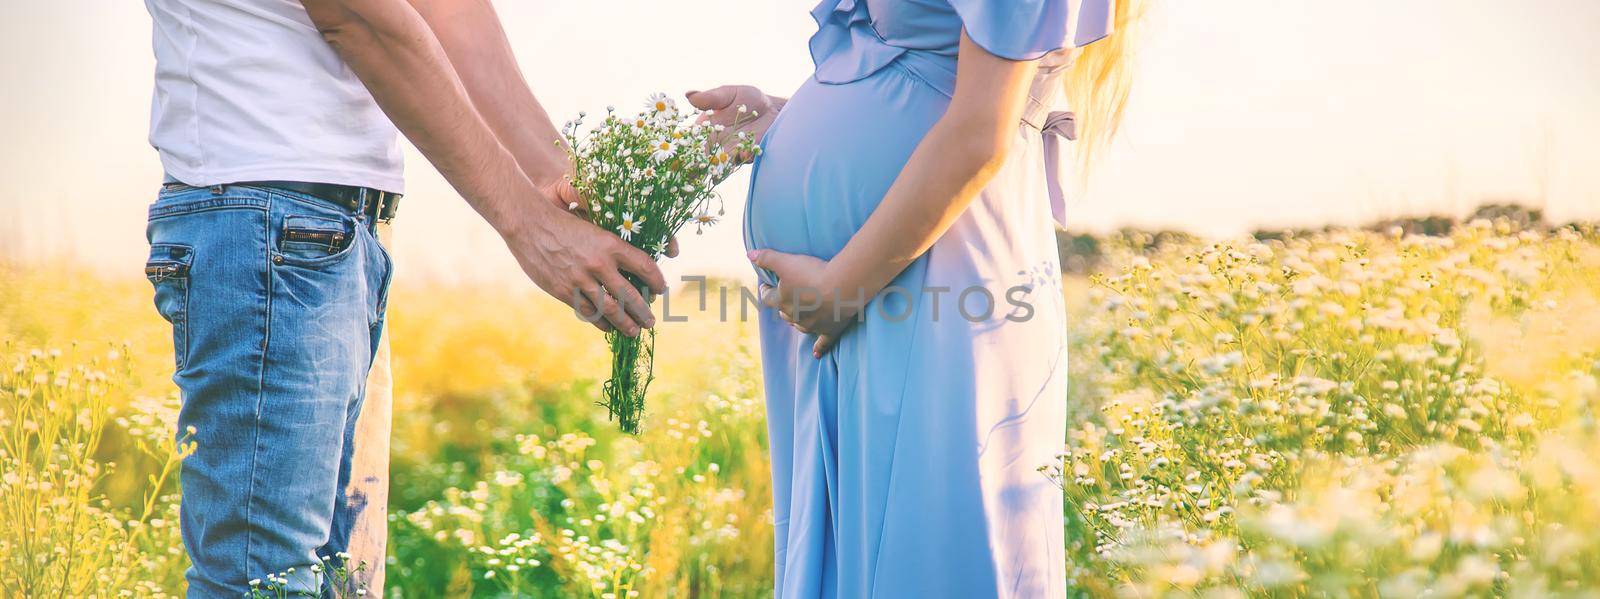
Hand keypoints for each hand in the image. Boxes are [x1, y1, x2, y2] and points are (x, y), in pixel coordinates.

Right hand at [503, 179, 666, 335]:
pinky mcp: (564, 291)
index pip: (645, 266)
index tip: (660, 290)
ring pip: (610, 309)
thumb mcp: (594, 229)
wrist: (529, 224)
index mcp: (611, 244)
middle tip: (650, 322)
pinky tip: (608, 327)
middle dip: (643, 312)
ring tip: (634, 331)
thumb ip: (611, 249)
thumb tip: (632, 269)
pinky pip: (588, 311)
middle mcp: (599, 264)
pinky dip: (600, 321)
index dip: (656, 281)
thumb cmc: (564, 223)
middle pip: (630, 295)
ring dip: (624, 323)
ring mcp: (581, 280)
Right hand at [686, 86, 783, 162]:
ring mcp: (729, 151)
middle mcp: (714, 142)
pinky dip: (739, 161)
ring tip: (715, 167)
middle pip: (701, 156)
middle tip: (694, 167)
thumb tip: (689, 95)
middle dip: (696, 164)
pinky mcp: (744, 156)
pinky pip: (739, 161)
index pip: (691, 139)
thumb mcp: (728, 94)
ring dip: (715, 168)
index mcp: (705, 127)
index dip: (685, 147)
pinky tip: (743, 155)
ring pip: (717, 163)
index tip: (680, 153)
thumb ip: (711, 98)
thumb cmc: (747, 98)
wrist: (772, 110)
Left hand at [748, 249, 860, 356]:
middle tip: (786, 295)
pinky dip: (819, 349)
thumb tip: (749, 255)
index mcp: (782, 301)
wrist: (841, 287)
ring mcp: (811, 325)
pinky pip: (822, 343)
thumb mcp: (786, 261)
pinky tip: (816, 355)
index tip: (765, 284)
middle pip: (783, 312)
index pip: (767, 297)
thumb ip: (767, 258)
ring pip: (799, 325)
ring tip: (800, 313)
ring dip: (797, 320)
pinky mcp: (829, 330)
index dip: (765, 290)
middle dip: (782, 304)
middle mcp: (794, 316)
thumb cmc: (813, 273)